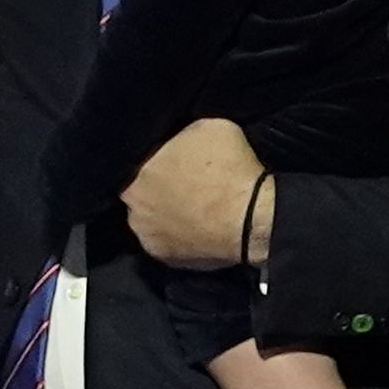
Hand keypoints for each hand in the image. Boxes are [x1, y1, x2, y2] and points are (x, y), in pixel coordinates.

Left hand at [125, 117, 270, 268]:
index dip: (154, 161)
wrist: (255, 218)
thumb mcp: (206, 127)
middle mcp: (133, 212)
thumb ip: (180, 135)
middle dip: (157, 190)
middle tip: (183, 185)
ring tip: (192, 210)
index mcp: (134, 177)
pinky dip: (181, 237)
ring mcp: (150, 241)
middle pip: (141, 196)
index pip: (134, 164)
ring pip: (153, 222)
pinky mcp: (169, 261)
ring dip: (167, 216)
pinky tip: (199, 228)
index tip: (172, 161)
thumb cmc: (228, 169)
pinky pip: (171, 244)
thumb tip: (177, 141)